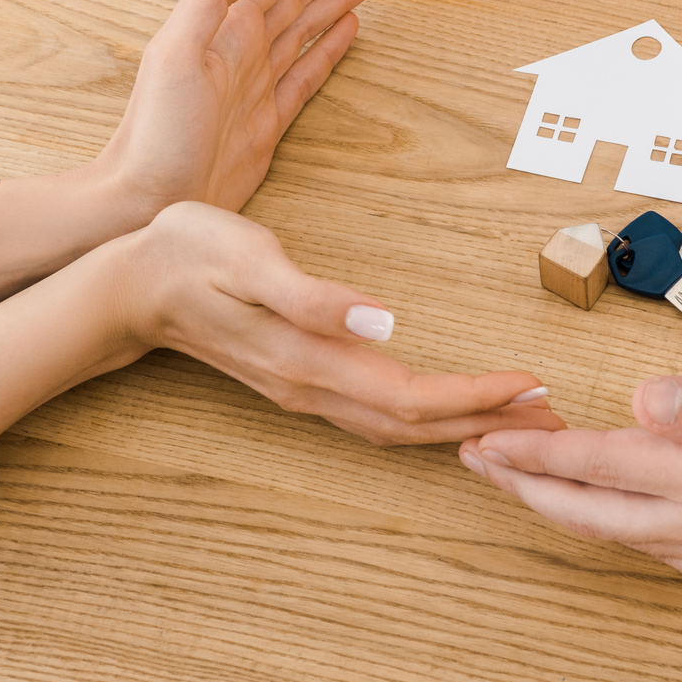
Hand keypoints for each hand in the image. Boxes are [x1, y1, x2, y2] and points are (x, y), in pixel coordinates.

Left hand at [94, 0, 395, 217]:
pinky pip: (309, 69)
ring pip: (312, 20)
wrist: (145, 199)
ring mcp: (259, 80)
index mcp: (226, 23)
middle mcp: (245, 44)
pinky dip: (331, 43)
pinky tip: (351, 24)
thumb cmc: (155, 132)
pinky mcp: (270, 118)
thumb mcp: (176, 52)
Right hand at [127, 202, 566, 445]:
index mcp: (310, 362)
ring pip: (398, 426)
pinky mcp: (302, 378)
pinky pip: (377, 415)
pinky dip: (424, 419)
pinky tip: (448, 410)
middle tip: (553, 417)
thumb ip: (314, 295)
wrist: (128, 283)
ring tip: (519, 415)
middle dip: (487, 422)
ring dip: (461, 424)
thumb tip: (382, 318)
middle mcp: (313, 389)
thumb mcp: (250, 257)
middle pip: (416, 424)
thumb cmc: (187, 255)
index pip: (411, 396)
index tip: (531, 385)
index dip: (475, 396)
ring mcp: (306, 390)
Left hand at [457, 375, 681, 616]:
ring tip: (524, 475)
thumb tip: (643, 401)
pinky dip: (612, 522)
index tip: (487, 437)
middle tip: (476, 459)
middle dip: (524, 484)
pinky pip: (656, 550)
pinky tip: (608, 506)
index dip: (537, 451)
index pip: (603, 464)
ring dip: (563, 504)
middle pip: (589, 512)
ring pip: (617, 535)